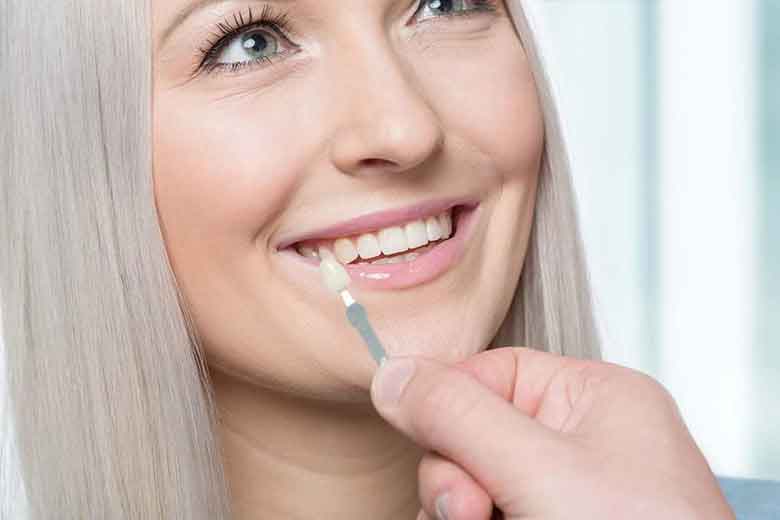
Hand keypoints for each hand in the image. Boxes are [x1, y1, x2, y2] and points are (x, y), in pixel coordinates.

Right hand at [369, 347, 734, 519]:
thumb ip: (458, 415)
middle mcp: (582, 442)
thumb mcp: (537, 470)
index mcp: (595, 398)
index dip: (446, 402)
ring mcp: (569, 493)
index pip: (491, 372)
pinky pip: (488, 513)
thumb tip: (391, 374)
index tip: (417, 432)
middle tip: (471, 514)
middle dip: (456, 475)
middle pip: (473, 431)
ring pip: (473, 482)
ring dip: (458, 509)